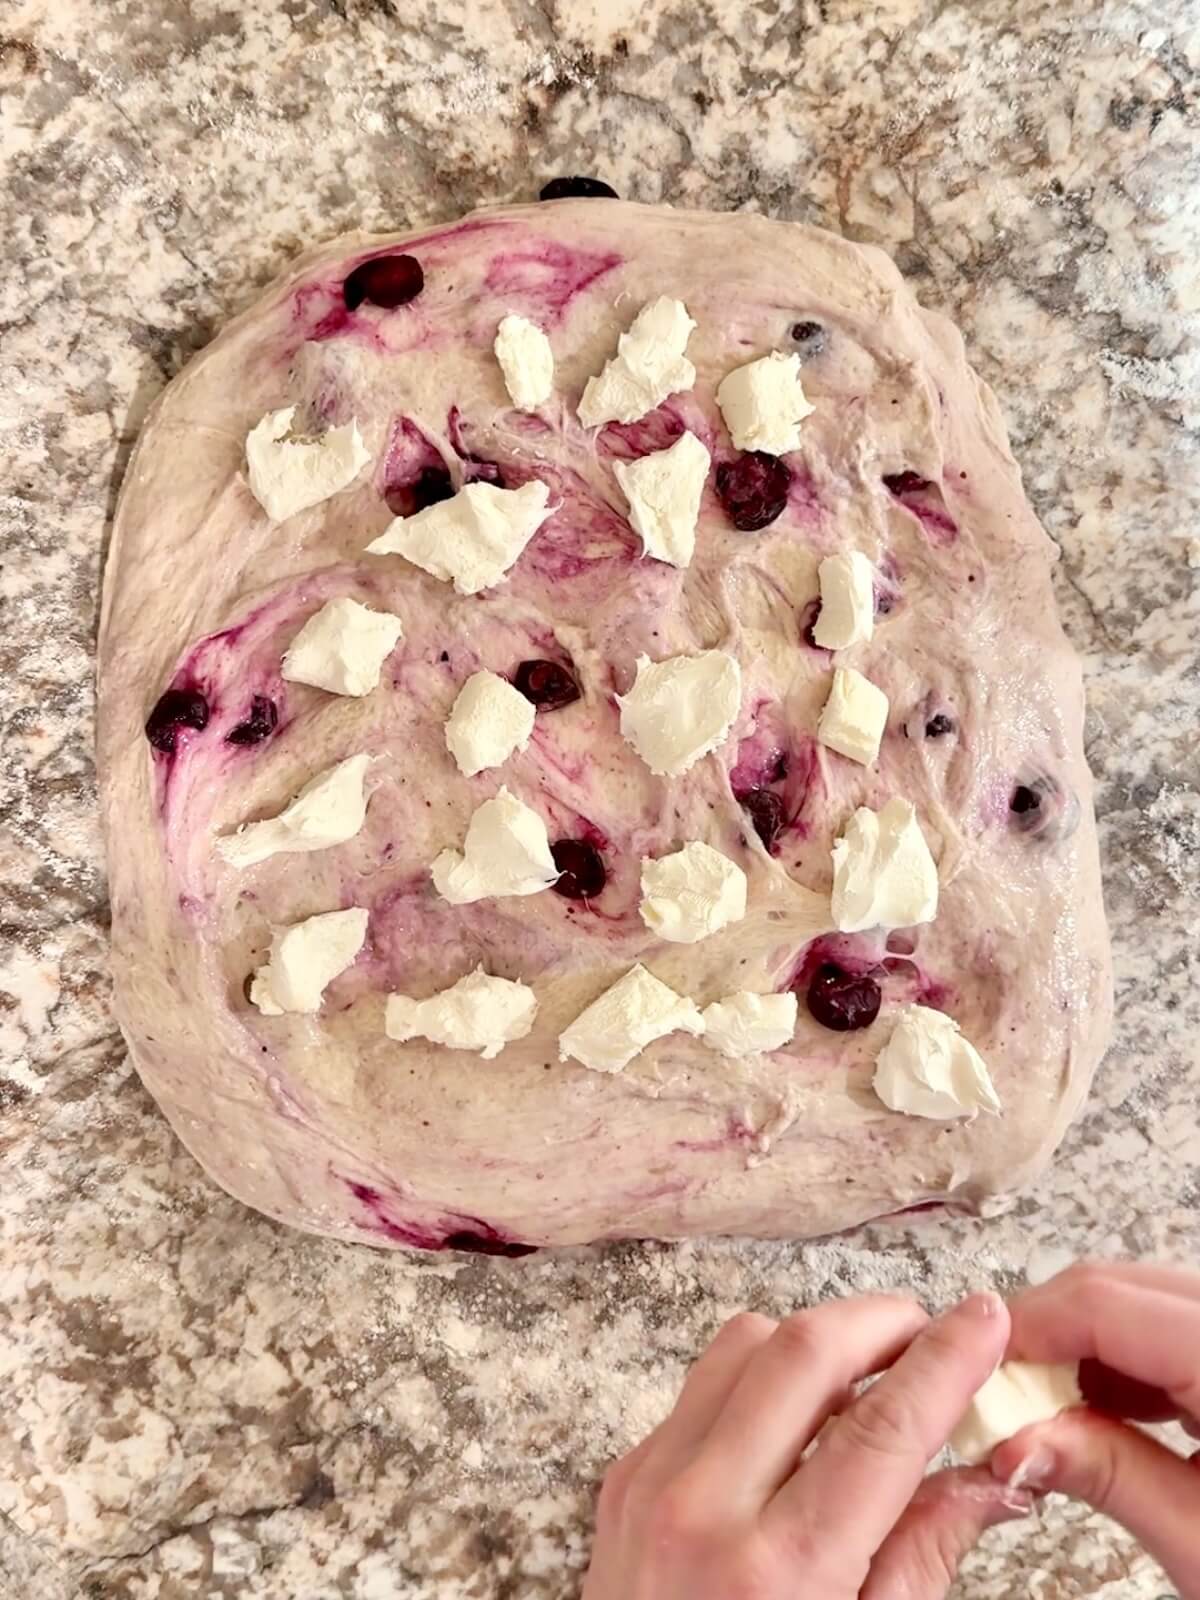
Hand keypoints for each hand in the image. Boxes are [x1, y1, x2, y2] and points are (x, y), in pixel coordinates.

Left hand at [583, 1292, 1030, 1599]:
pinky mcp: (624, 1476)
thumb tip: (992, 1473)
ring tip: (870, 1375)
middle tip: (931, 1335)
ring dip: (816, 1341)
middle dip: (880, 1323)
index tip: (986, 1317)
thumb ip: (921, 1555)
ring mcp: (651, 1482)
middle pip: (804, 1351)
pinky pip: (701, 1385)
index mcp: (781, 1571)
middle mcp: (705, 1508)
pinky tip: (799, 1418)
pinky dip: (760, 1376)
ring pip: (744, 1344)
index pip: (881, 1429)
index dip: (944, 1362)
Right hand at [992, 1262, 1199, 1599]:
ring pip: (1145, 1304)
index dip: (1024, 1327)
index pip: (1104, 1300)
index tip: (967, 1370)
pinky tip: (1105, 1418)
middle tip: (996, 1399)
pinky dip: (1130, 1365)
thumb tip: (1009, 1441)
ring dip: (1085, 1349)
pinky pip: (1178, 1332)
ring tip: (1046, 1419)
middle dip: (1048, 1335)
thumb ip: (1105, 1475)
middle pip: (1121, 1288)